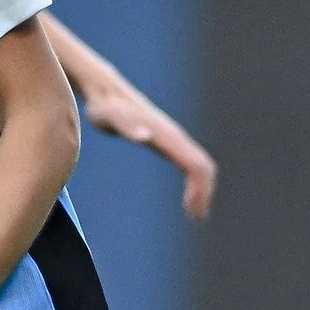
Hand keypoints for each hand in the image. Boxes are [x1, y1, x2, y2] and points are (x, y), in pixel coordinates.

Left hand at [81, 80, 217, 219]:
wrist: (105, 90)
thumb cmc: (105, 106)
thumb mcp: (109, 116)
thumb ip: (125, 125)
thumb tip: (145, 137)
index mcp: (167, 135)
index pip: (195, 164)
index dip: (200, 190)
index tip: (191, 213)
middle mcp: (175, 135)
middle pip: (204, 167)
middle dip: (205, 194)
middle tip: (195, 219)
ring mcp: (172, 138)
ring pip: (200, 165)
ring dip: (202, 190)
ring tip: (194, 214)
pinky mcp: (166, 141)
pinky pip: (190, 164)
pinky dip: (195, 183)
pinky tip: (187, 199)